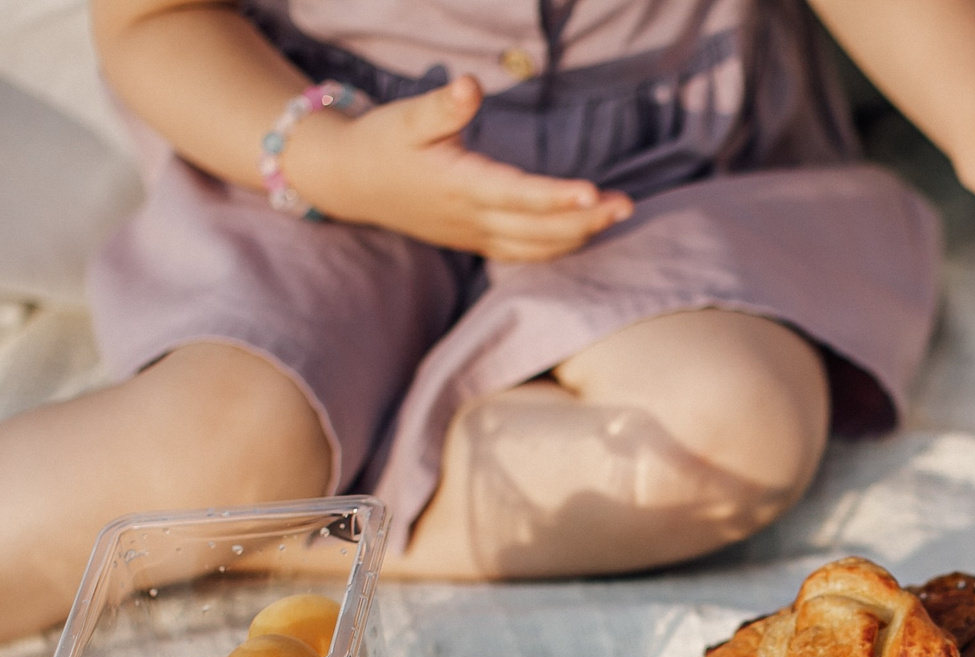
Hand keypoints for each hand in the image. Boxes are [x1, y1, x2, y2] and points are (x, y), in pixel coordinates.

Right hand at [286, 74, 633, 261]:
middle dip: (584, 220)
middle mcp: (471, 218)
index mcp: (459, 186)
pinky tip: (584, 233)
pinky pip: (523, 253)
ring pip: (535, 247)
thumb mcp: (406, 118)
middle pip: (538, 229)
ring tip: (616, 215)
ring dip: (578, 235)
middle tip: (626, 205)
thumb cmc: (381, 143)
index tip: (593, 193)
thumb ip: (442, 105)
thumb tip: (471, 85)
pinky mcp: (474, 241)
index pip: (518, 196)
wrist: (349, 182)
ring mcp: (474, 235)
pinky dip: (557, 247)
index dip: (557, 198)